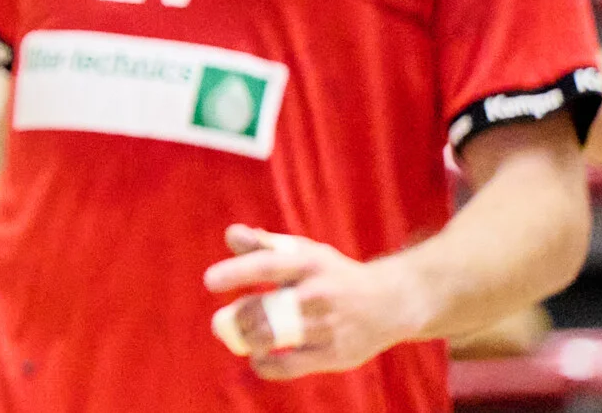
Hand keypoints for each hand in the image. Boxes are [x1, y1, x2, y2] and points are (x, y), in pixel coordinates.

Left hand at [203, 225, 425, 379]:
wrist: (392, 302)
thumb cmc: (333, 274)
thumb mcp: (304, 252)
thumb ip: (264, 246)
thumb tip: (230, 236)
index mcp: (308, 263)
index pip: (268, 264)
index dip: (237, 272)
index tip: (210, 282)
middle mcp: (319, 294)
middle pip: (267, 308)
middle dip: (236, 319)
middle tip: (219, 324)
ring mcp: (329, 326)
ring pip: (276, 337)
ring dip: (248, 340)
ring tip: (237, 339)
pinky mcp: (337, 354)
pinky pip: (291, 366)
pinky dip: (266, 366)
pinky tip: (257, 359)